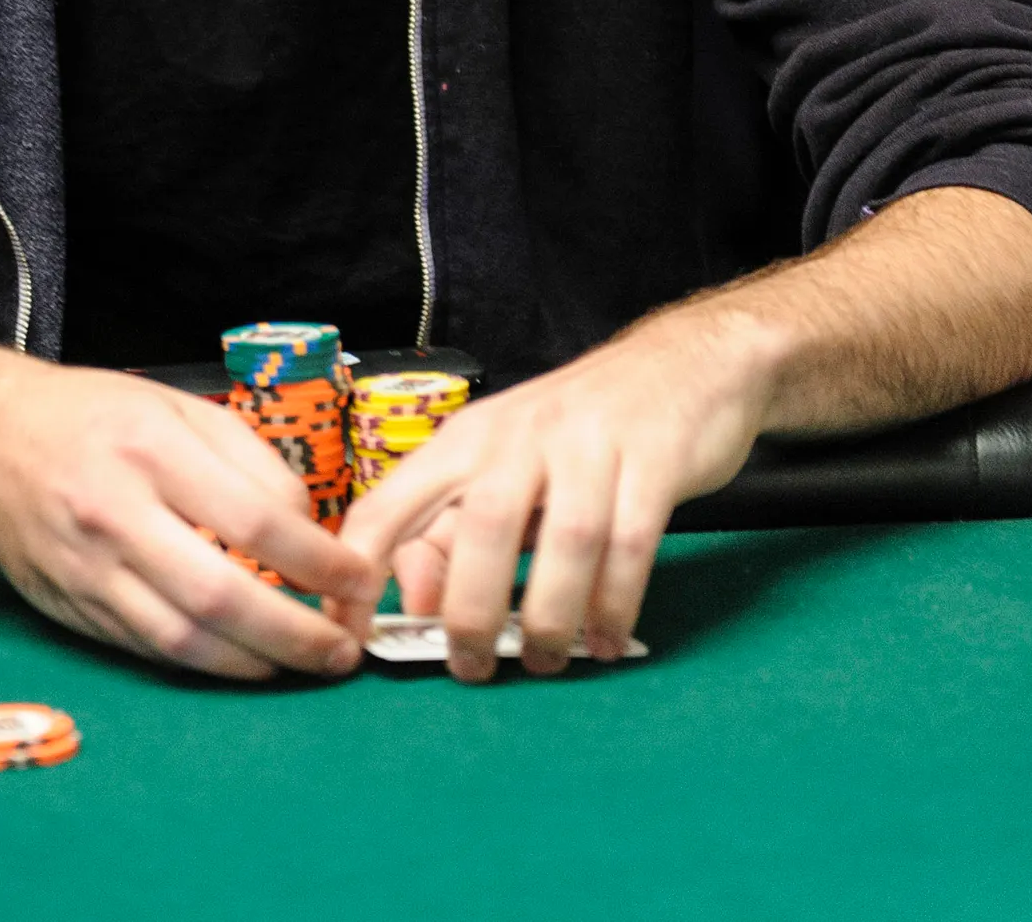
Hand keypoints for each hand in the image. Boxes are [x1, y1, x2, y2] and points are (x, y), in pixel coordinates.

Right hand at [0, 355, 370, 679]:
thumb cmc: (92, 415)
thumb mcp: (178, 405)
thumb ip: (250, 461)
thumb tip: (308, 529)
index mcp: (152, 450)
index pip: (255, 520)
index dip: (318, 561)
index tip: (357, 579)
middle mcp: (116, 514)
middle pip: (221, 596)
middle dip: (294, 635)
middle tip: (341, 652)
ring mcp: (87, 569)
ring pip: (182, 639)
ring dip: (252, 664)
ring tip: (300, 665)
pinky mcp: (68, 607)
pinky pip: (146, 648)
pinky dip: (201, 662)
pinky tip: (239, 659)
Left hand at [331, 307, 775, 683]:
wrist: (683, 364)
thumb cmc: (577, 429)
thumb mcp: (501, 468)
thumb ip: (450, 529)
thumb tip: (412, 604)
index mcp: (468, 439)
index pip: (391, 504)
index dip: (360, 574)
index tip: (348, 637)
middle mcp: (521, 435)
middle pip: (482, 525)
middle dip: (472, 609)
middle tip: (473, 666)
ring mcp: (590, 444)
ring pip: (567, 542)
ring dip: (552, 617)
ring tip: (547, 661)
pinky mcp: (653, 461)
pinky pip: (631, 545)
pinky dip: (616, 604)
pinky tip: (606, 640)